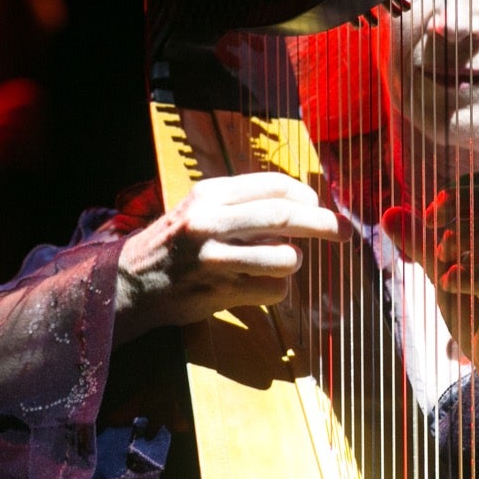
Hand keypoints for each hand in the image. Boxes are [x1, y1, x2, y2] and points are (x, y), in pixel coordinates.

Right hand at [114, 172, 348, 344]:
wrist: (132, 282)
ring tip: (282, 262)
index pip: (274, 186)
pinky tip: (260, 286)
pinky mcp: (218, 292)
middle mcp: (210, 221)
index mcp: (211, 194)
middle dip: (324, 222)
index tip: (320, 204)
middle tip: (345, 232)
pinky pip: (273, 290)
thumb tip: (306, 202)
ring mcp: (213, 258)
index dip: (307, 195)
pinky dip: (278, 290)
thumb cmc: (178, 242)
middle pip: (284, 216)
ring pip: (284, 257)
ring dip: (295, 261)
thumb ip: (245, 203)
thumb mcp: (203, 208)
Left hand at [382, 170, 478, 422]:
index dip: (462, 189)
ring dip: (456, 240)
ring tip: (439, 259)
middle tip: (434, 230)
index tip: (434, 213)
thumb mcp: (446, 269)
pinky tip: (446, 283)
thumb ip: (421, 242)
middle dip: (458, 207)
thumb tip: (389, 213)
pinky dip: (460, 276)